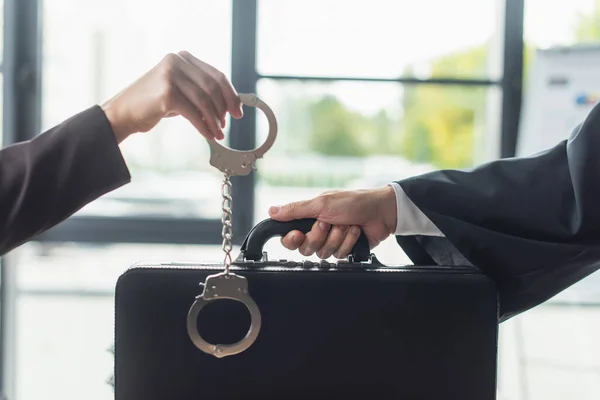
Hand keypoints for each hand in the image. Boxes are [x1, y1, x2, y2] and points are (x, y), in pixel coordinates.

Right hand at [101, 51, 242, 142]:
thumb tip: (230, 104)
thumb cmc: (154, 104)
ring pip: (205, 101)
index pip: (216, 75)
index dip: (231, 94)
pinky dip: (204, 126)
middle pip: (213, 86)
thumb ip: (200, 91)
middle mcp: (177, 62)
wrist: (124, 113)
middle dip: (225, 107)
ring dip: (215, 120)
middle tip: (228, 123)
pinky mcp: (167, 94)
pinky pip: (194, 113)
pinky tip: (209, 135)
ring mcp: (171, 76)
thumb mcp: (180, 91)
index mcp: (183, 58)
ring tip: (218, 133)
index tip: (238, 110)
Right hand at [268, 186, 397, 258]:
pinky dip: (348, 242)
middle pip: (306, 248)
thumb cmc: (353, 202)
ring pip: (323, 253)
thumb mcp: (321, 203)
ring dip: (337, 237)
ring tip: (346, 224)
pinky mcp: (344, 251)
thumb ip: (295, 210)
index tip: (298, 234)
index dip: (292, 240)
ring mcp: (332, 242)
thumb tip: (272, 211)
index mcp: (309, 219)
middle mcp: (318, 231)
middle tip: (329, 223)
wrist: (380, 212)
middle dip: (320, 235)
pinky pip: (339, 255)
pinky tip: (355, 231)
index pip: (290, 238)